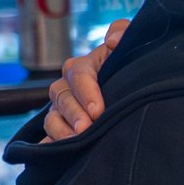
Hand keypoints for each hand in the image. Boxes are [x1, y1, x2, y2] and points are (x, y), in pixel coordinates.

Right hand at [42, 19, 124, 139]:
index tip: (99, 110)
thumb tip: (113, 41)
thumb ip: (123, 31)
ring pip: (52, 116)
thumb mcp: (131, 43)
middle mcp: (69, 85)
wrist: (135, 86)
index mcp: (85, 65)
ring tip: (76, 141)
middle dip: (74, 114)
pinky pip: (48, 135)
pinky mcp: (62, 124)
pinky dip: (49, 144)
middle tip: (86, 129)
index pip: (79, 75)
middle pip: (62, 97)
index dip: (87, 92)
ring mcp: (63, 106)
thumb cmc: (131, 62)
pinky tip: (53, 153)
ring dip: (61, 130)